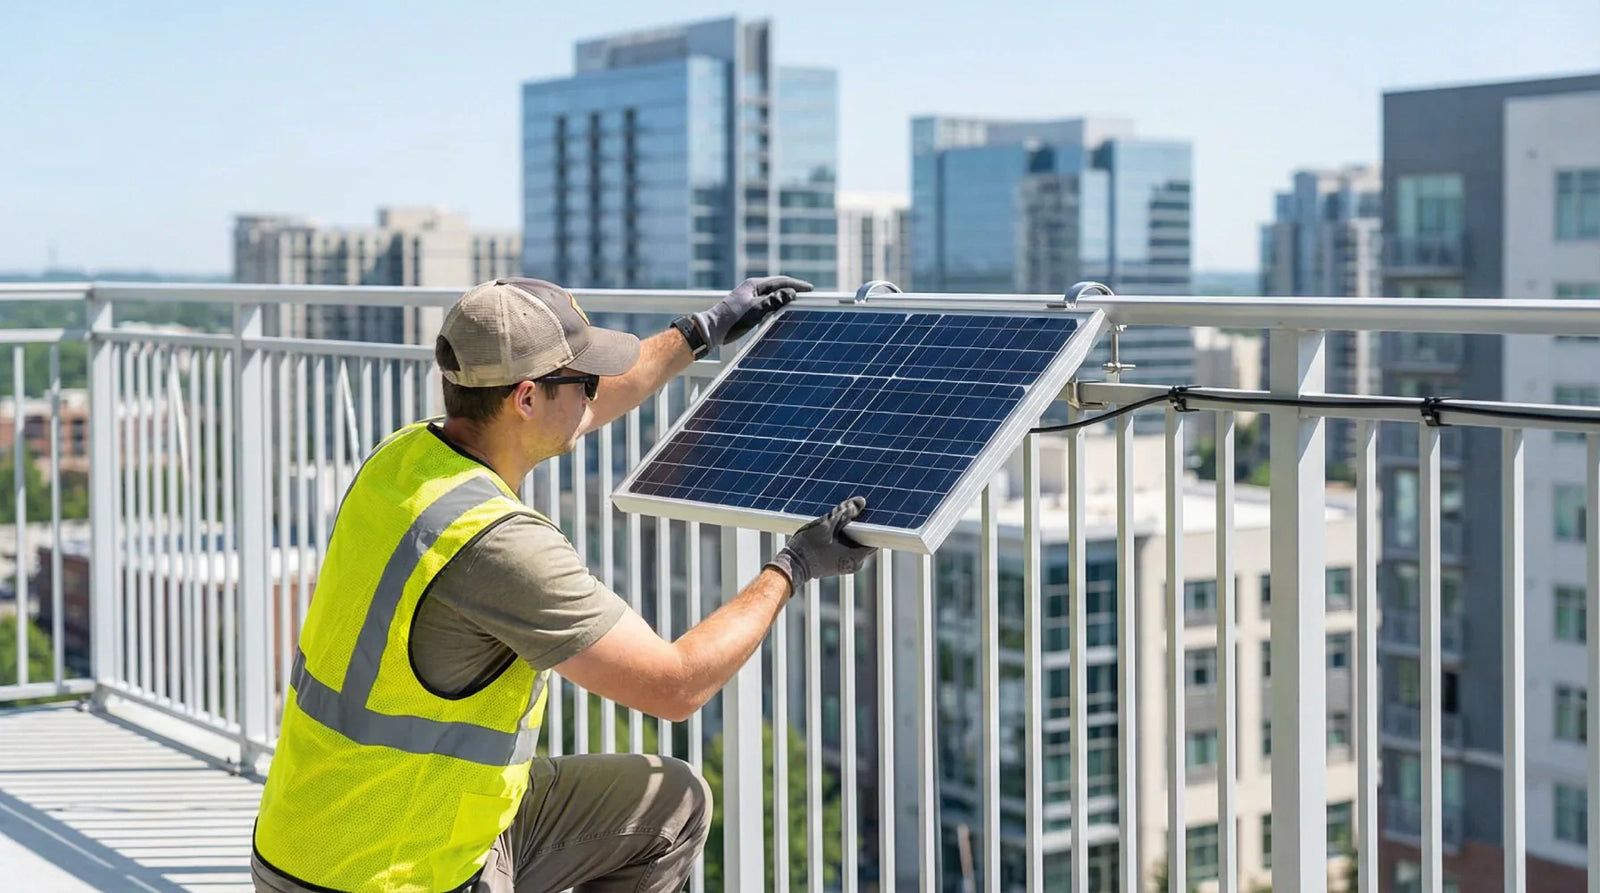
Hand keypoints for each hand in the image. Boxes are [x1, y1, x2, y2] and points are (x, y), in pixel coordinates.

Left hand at [692, 275, 813, 349]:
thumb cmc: (731, 319)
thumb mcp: (755, 310)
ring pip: (773, 296)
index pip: (781, 281)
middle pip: (778, 287)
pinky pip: (767, 305)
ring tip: (799, 304)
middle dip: (793, 290)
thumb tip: (792, 293)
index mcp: (754, 285)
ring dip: (786, 299)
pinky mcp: (748, 309)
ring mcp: (750, 298)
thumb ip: (773, 301)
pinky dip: (778, 308)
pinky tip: (783, 314)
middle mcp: (753, 289)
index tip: (811, 289)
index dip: (797, 285)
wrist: (711, 330)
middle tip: (808, 296)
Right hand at [765, 497, 875, 592]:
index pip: (875, 537)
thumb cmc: (807, 547)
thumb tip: (861, 502)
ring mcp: (845, 564)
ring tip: (839, 517)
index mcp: (856, 557)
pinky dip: (841, 536)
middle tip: (851, 508)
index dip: (872, 522)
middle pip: (864, 538)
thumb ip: (845, 512)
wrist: (790, 566)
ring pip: (853, 541)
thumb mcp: (826, 525)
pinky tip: (832, 527)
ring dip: (848, 529)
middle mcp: (854, 564)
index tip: (869, 510)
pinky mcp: (837, 563)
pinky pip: (845, 546)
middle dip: (858, 524)